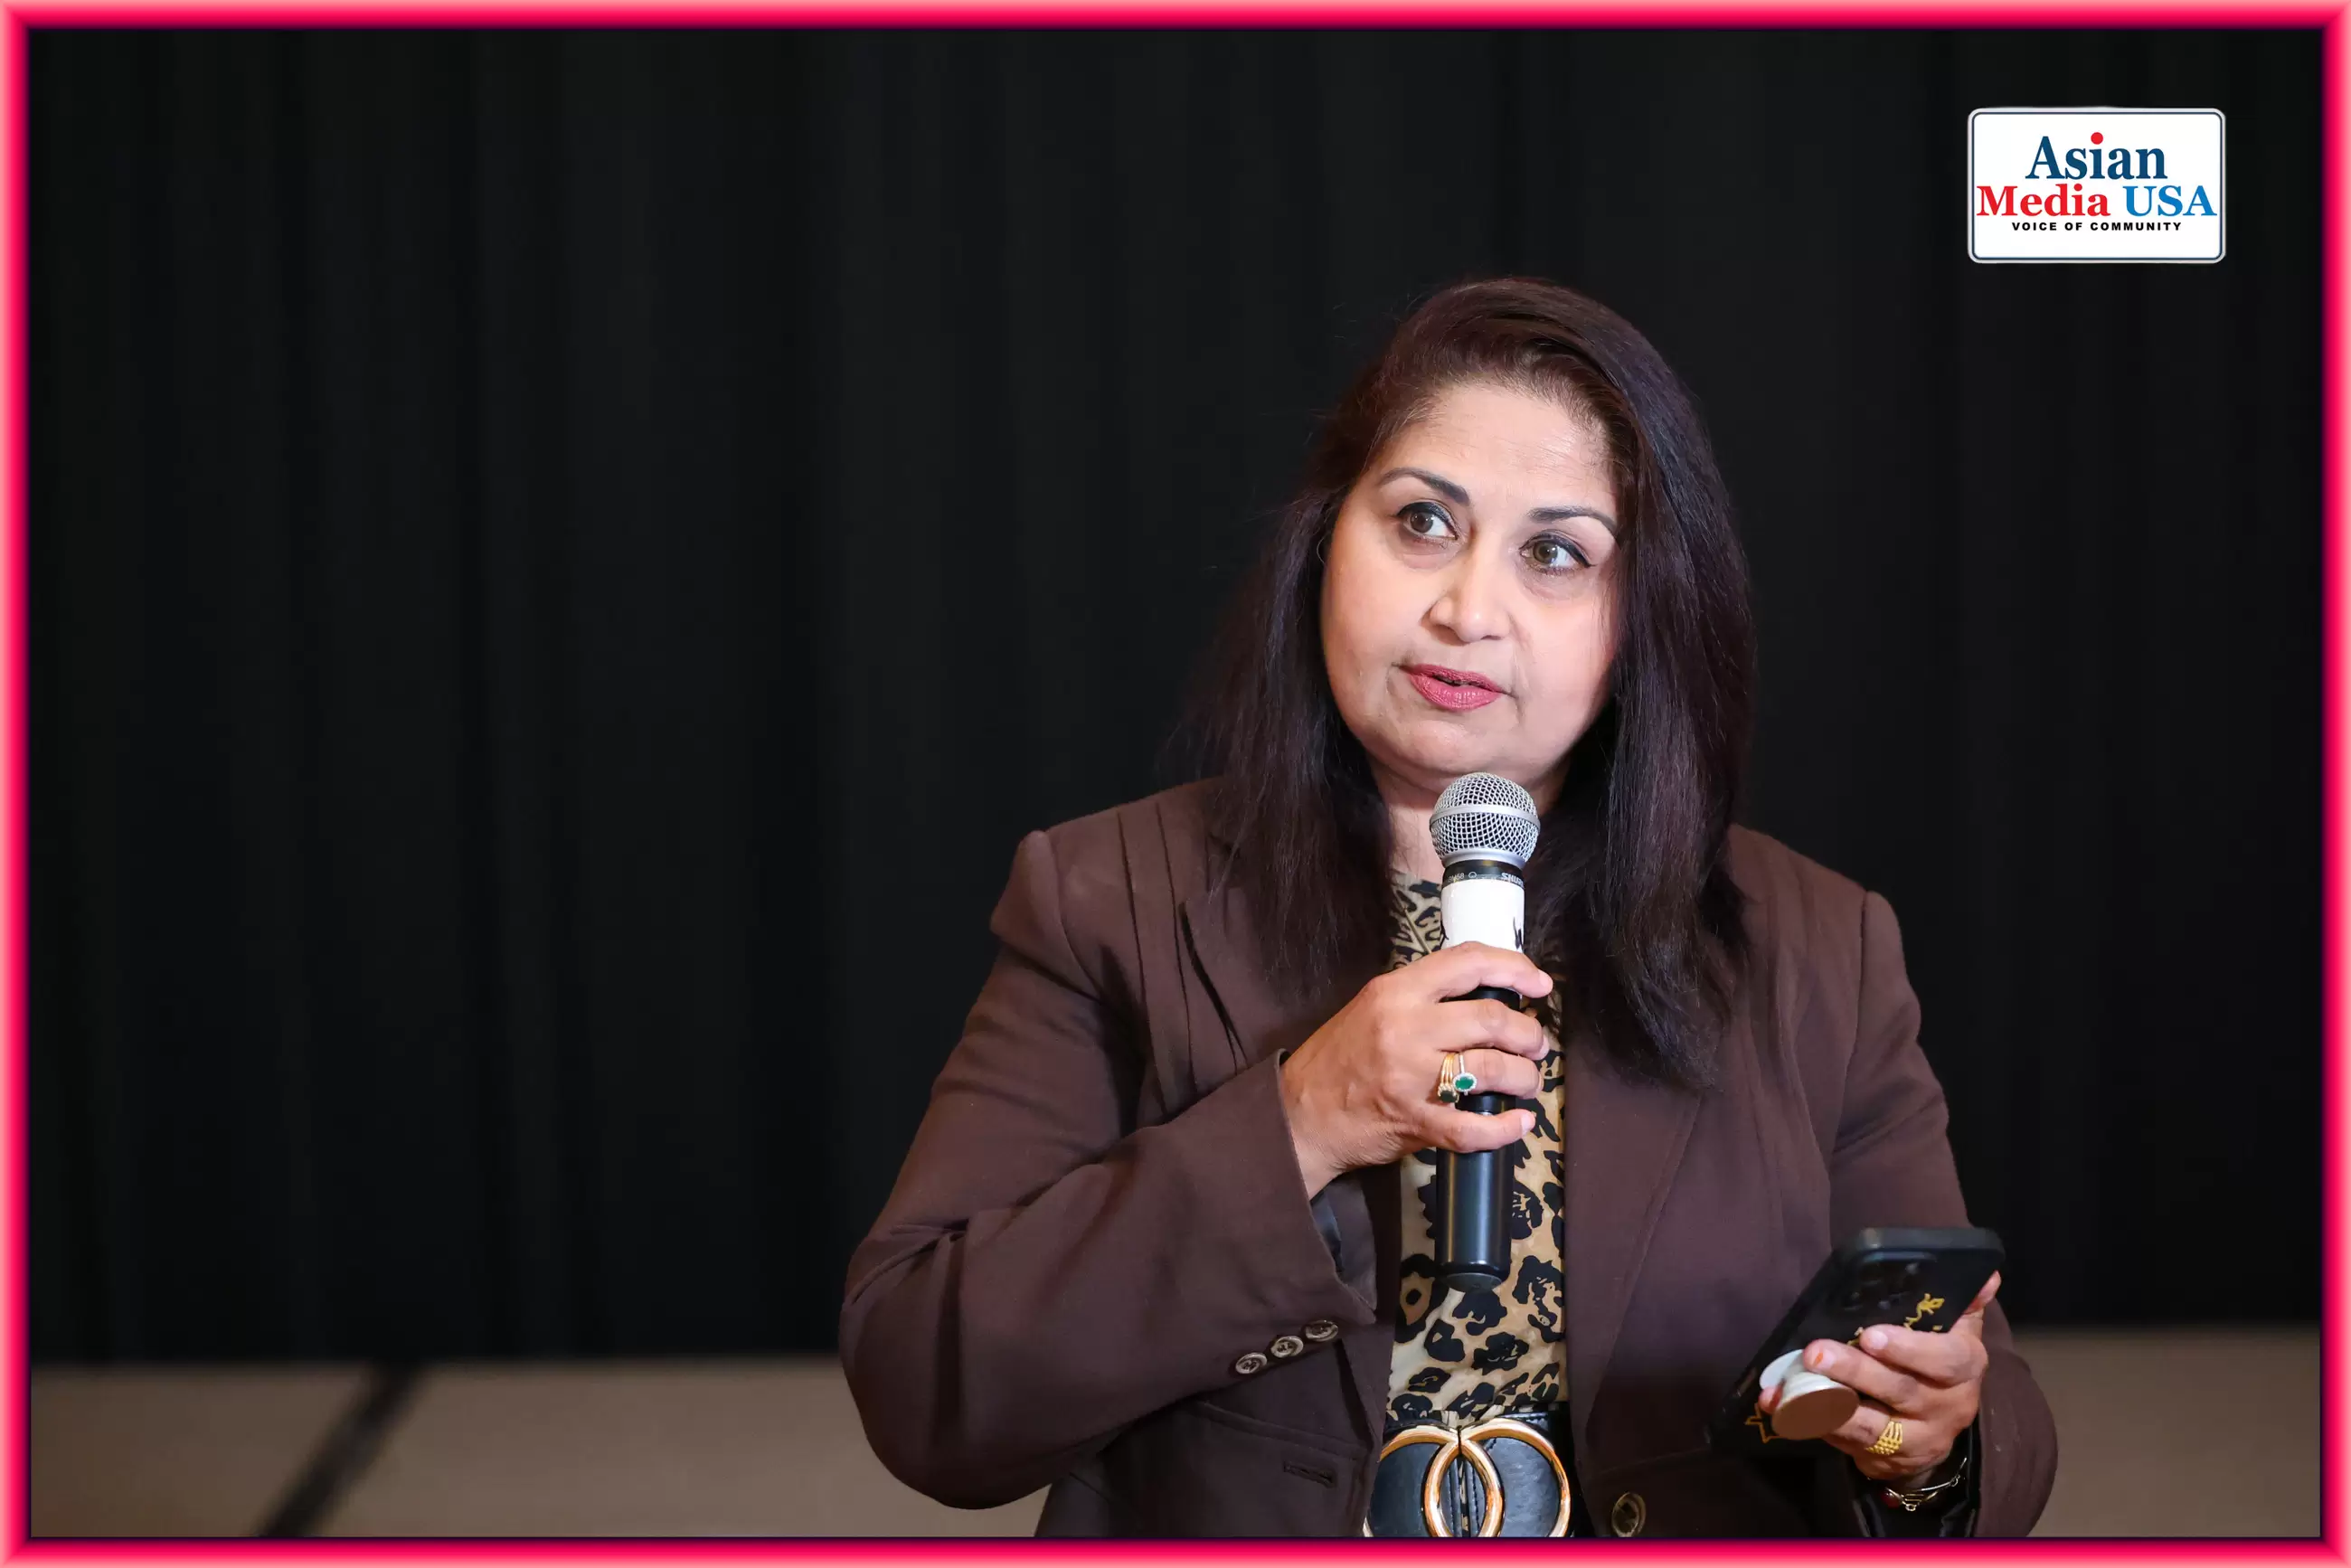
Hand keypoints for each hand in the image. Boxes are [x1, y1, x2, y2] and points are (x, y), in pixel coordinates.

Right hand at [1278, 942, 1553, 1196]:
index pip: (1467, 963)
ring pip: (1491, 1069)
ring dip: (1524, 1077)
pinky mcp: (1414, 1121)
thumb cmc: (1338, 1057)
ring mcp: (1410, 1077)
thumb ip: (1422, 997)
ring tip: (1528, 1081)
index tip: (1540, 984)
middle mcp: (1405, 1028)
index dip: (1514, 968)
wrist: (1300, 1113)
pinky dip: (1504, 1128)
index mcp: (1396, 992)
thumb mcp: (1372, 1007)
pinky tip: (1518, 1124)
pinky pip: (1472, 1127)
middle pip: (1490, 1019)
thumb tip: (1486, 994)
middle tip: (1536, 1044)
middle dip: (1528, 1033)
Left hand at [1758, 1272, 2000, 1485]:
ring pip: (1870, 1426)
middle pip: (1899, 1390)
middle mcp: (1945, 1407)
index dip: (1908, 1349)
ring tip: (1790, 1387)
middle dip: (1854, 1372)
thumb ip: (1964, 1303)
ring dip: (1826, 1405)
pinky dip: (1810, 1423)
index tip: (1871, 1335)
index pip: (1945, 1360)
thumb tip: (1986, 1273)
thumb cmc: (1938, 1367)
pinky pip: (1844, 1442)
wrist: (1937, 1432)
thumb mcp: (1958, 1334)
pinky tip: (1780, 1406)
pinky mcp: (1885, 1459)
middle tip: (1815, 1353)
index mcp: (1965, 1368)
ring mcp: (1915, 1439)